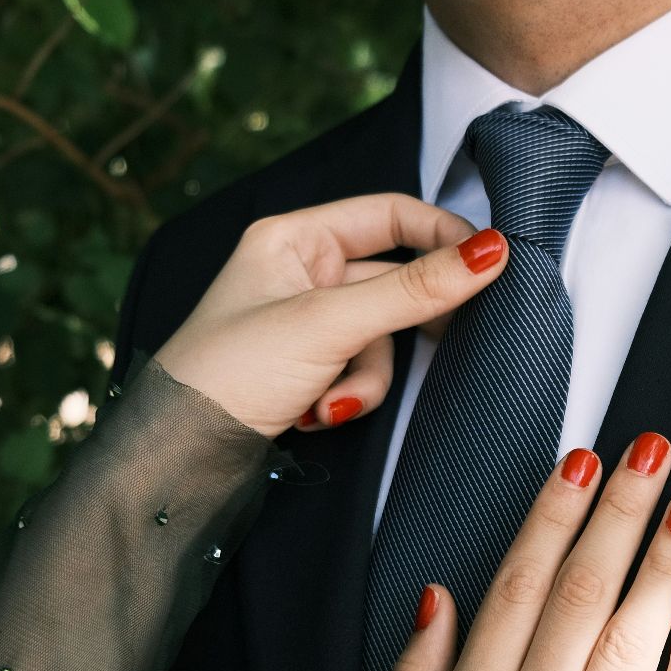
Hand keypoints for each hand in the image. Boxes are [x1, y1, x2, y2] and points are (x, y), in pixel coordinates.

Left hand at [153, 193, 507, 436]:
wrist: (180, 455)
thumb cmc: (228, 372)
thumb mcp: (329, 325)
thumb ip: (414, 290)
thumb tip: (490, 253)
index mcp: (294, 238)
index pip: (391, 214)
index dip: (442, 236)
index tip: (489, 263)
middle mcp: (302, 272)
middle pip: (394, 283)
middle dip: (399, 329)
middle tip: (436, 339)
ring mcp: (308, 322)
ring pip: (383, 338)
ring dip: (367, 378)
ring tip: (330, 402)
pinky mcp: (312, 366)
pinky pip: (363, 371)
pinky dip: (350, 397)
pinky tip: (315, 414)